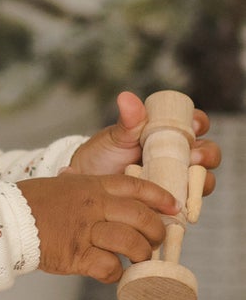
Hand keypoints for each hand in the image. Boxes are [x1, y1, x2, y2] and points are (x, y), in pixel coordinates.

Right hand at [19, 171, 178, 282]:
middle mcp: (92, 206)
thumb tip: (109, 200)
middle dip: (156, 232)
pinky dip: (116, 274)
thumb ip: (87, 191)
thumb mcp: (63, 185)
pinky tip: (112, 274)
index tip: (173, 207)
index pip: (134, 186)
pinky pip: (109, 267)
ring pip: (131, 243)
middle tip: (155, 241)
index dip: (159, 197)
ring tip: (139, 260)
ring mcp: (84, 231)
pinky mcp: (75, 255)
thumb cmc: (30, 202)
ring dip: (141, 255)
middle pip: (140, 217)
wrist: (3, 219)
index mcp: (90, 186)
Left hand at [67, 90, 219, 194]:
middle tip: (194, 156)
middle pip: (208, 152)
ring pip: (204, 178)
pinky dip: (190, 202)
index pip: (196, 123)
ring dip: (203, 179)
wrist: (90, 182)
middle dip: (207, 154)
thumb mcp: (117, 136)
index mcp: (171, 132)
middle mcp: (180, 155)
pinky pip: (190, 202)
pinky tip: (181, 202)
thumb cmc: (104, 153)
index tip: (193, 126)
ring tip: (188, 179)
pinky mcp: (173, 200)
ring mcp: (178, 178)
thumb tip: (126, 97)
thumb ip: (128, 120)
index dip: (200, 123)